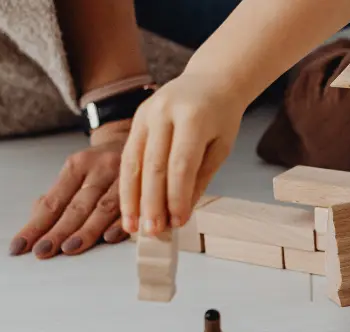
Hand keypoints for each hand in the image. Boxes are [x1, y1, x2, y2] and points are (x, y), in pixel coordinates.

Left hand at [10, 128, 129, 258]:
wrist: (140, 142)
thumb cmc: (103, 166)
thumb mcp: (79, 171)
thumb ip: (60, 195)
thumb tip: (37, 219)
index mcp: (78, 165)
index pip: (53, 201)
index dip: (36, 224)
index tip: (21, 245)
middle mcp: (101, 169)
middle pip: (76, 205)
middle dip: (58, 231)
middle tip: (42, 251)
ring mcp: (125, 178)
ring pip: (103, 208)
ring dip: (87, 230)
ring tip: (69, 248)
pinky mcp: (146, 188)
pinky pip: (132, 208)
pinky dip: (121, 224)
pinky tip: (110, 237)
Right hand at [119, 74, 242, 235]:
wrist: (210, 81)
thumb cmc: (221, 117)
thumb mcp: (221, 147)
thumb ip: (200, 178)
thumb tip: (182, 213)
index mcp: (193, 117)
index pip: (181, 164)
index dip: (177, 196)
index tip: (177, 222)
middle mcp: (164, 112)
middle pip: (154, 165)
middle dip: (151, 202)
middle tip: (152, 231)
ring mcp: (146, 113)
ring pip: (134, 162)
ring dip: (131, 197)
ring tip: (132, 227)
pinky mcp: (136, 119)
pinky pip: (128, 156)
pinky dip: (128, 184)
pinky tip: (129, 206)